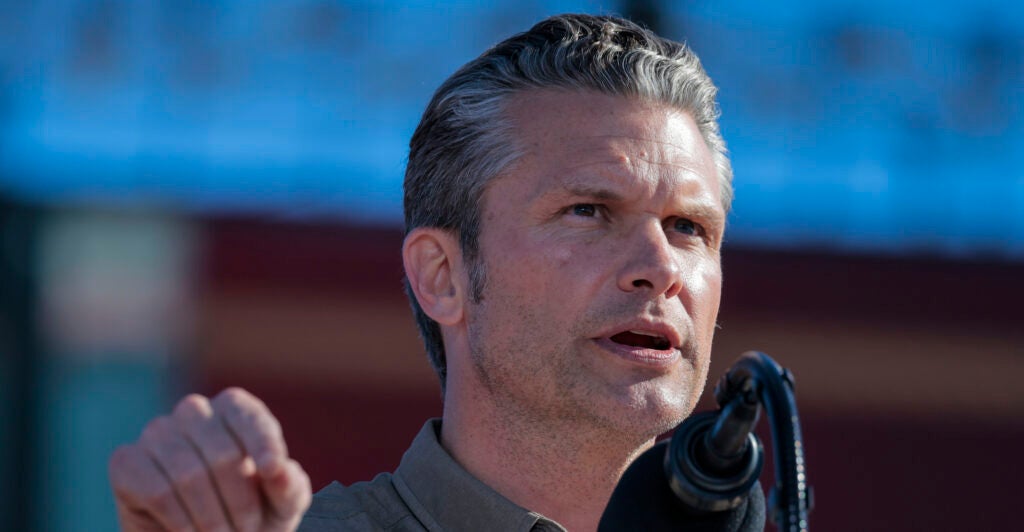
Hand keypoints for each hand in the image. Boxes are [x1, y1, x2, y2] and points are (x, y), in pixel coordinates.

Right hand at [108, 388, 311, 531]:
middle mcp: (193, 411)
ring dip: (211, 519)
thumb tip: (277, 469)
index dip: (263, 443)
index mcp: (234, 409)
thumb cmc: (253, 515)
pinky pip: (156, 491)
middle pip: (222, 453)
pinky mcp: (126, 461)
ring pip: (189, 475)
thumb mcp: (283, 503)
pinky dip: (180, 521)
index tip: (271, 471)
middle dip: (240, 504)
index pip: (249, 417)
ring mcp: (156, 433)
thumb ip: (287, 484)